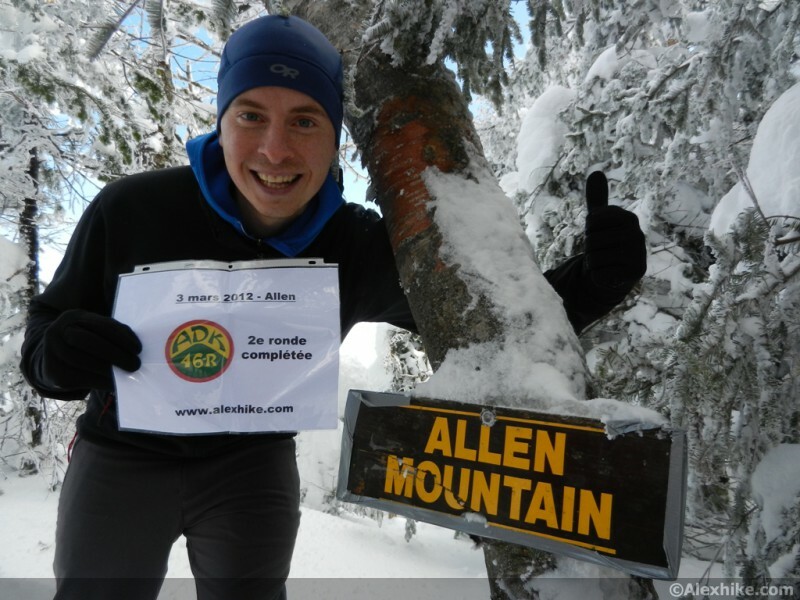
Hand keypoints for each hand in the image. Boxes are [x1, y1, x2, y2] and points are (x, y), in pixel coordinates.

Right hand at [41, 309, 141, 390]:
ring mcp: (52, 351)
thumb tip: (135, 351)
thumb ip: (111, 336)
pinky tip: (113, 383)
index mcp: (73, 317)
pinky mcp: (54, 372)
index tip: (138, 349)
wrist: (54, 359)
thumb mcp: (93, 332)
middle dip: (115, 353)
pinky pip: (78, 378)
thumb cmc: (83, 344)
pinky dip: (100, 382)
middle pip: (87, 341)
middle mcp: (58, 331)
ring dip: (108, 370)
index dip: (122, 337)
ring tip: (126, 375)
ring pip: (81, 360)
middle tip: (135, 365)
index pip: (101, 324)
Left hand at [584, 171, 646, 288]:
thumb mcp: (600, 221)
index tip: (597, 233)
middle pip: (592, 240)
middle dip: (589, 248)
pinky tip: (607, 274)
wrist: (616, 273)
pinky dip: (597, 275)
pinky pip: (600, 273)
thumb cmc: (606, 244)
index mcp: (629, 218)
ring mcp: (638, 254)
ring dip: (592, 262)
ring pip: (594, 257)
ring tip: (603, 262)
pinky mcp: (634, 273)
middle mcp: (637, 234)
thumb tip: (596, 172)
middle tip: (600, 251)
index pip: (592, 220)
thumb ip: (597, 199)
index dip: (589, 228)